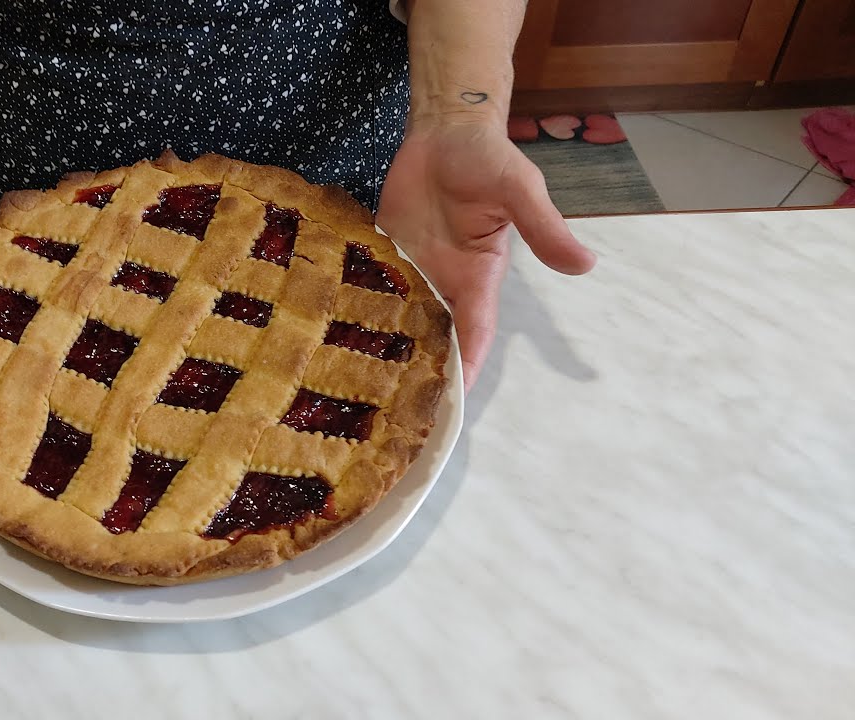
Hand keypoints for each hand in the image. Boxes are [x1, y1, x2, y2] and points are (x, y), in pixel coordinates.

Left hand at [376, 119, 595, 390]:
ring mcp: (411, 269)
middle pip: (434, 336)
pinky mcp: (383, 253)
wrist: (445, 128)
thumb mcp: (520, 189)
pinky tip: (336, 335)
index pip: (474, 332)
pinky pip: (370, 288)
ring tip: (361, 385)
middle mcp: (444, 281)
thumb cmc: (487, 158)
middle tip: (396, 411)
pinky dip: (359, 310)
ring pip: (399, 319)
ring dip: (387, 346)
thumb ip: (544, 227)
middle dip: (422, 370)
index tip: (452, 404)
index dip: (465, 366)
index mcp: (480, 277)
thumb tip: (585, 265)